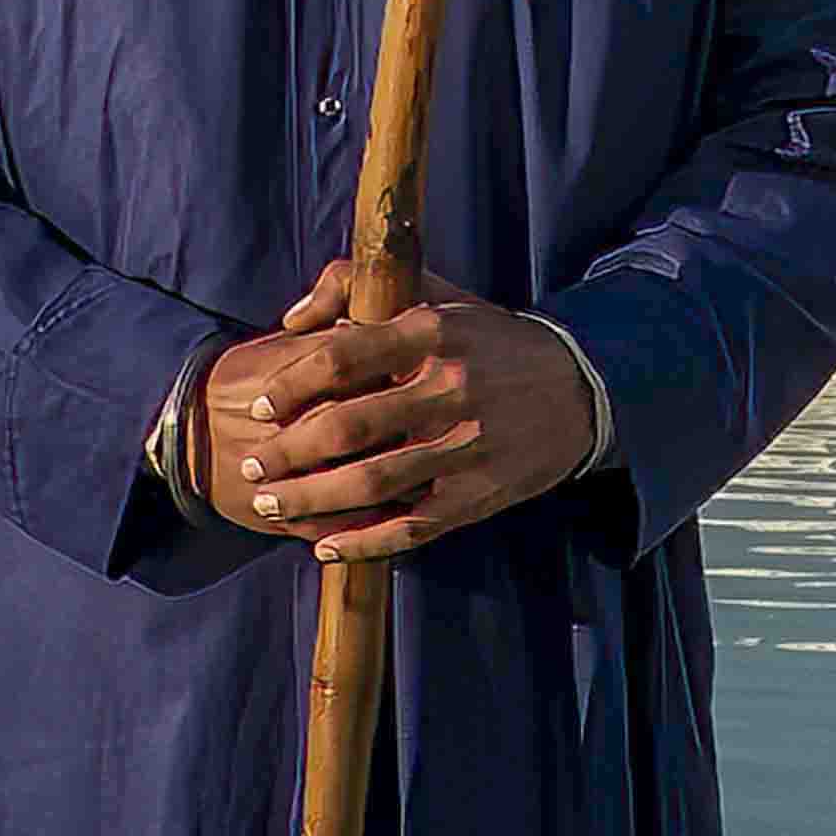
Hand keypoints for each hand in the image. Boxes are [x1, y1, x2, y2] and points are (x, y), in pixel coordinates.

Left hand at [185, 264, 605, 560]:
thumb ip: (359, 289)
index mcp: (432, 333)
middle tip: (254, 465)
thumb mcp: (437, 297)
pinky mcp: (480, 494)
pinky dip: (365, 542)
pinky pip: (412, 526)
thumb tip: (292, 319)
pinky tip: (326, 547)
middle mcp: (447, 389)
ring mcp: (465, 447)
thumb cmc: (490, 340)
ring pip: (372, 482)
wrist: (581, 385)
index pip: (342, 357)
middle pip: (347, 427)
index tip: (258, 407)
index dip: (290, 385)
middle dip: (288, 452)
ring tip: (271, 504)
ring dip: (311, 498)